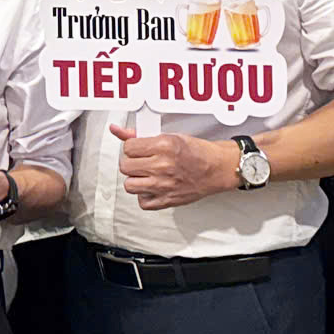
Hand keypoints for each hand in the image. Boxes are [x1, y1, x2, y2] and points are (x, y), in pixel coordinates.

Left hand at [109, 125, 239, 209]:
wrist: (217, 168)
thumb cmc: (197, 151)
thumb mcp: (170, 136)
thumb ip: (140, 135)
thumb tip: (116, 130)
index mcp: (163, 146)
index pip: (128, 148)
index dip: (132, 148)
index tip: (138, 149)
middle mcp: (162, 166)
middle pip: (125, 166)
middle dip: (131, 162)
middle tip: (141, 161)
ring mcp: (164, 185)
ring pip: (129, 185)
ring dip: (135, 180)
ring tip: (145, 175)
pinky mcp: (167, 200)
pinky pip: (143, 202)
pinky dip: (144, 196)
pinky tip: (152, 187)